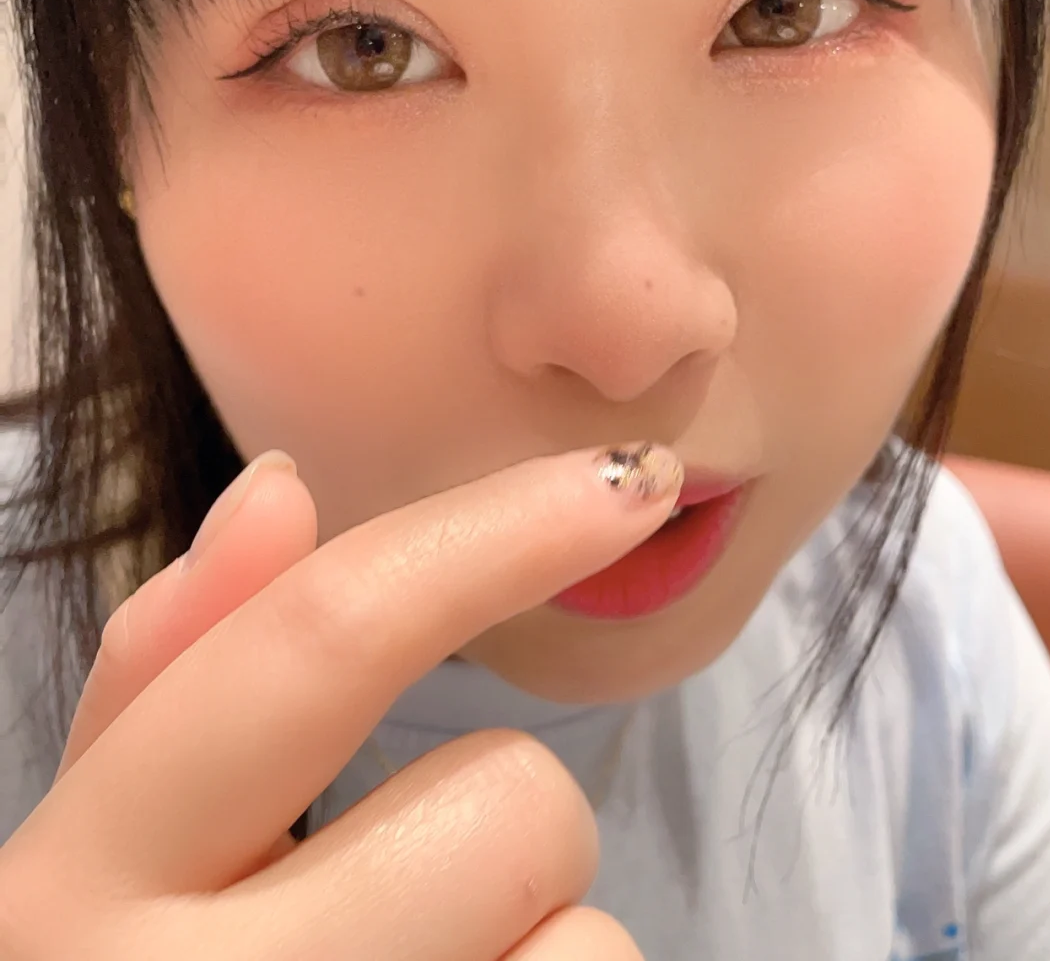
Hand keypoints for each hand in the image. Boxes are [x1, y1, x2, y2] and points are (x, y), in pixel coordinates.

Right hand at [0, 443, 680, 958]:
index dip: (496, 532)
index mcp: (80, 883)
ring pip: (588, 948)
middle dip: (509, 833)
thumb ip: (172, 672)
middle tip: (414, 908)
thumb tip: (280, 489)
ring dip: (539, 960)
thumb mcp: (101, 854)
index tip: (628, 479)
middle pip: (511, 805)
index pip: (321, 639)